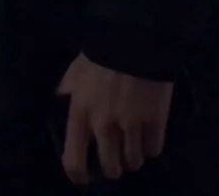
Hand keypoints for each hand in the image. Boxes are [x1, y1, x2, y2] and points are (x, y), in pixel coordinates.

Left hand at [55, 53, 172, 184]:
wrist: (135, 40)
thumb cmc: (101, 54)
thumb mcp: (75, 71)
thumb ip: (68, 90)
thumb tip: (62, 100)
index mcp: (79, 114)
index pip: (74, 159)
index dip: (78, 175)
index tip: (83, 178)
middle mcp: (103, 125)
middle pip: (111, 167)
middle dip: (113, 168)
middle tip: (116, 161)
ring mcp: (131, 125)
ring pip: (134, 162)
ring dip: (133, 159)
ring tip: (133, 147)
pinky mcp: (156, 122)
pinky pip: (154, 149)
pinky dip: (152, 148)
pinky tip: (149, 138)